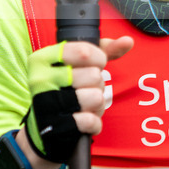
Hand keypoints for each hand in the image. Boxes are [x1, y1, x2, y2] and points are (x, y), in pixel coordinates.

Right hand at [21, 36, 132, 168]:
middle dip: (98, 85)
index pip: (85, 51)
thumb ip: (104, 50)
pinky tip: (83, 121)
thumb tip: (128, 41)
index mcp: (43, 58)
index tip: (92, 65)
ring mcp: (45, 104)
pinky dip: (93, 123)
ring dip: (97, 104)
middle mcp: (40, 79)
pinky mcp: (54, 127)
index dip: (99, 59)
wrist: (43, 127)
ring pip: (96, 97)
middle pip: (94, 76)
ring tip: (85, 105)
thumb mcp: (79, 64)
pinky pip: (90, 120)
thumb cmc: (66, 88)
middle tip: (85, 89)